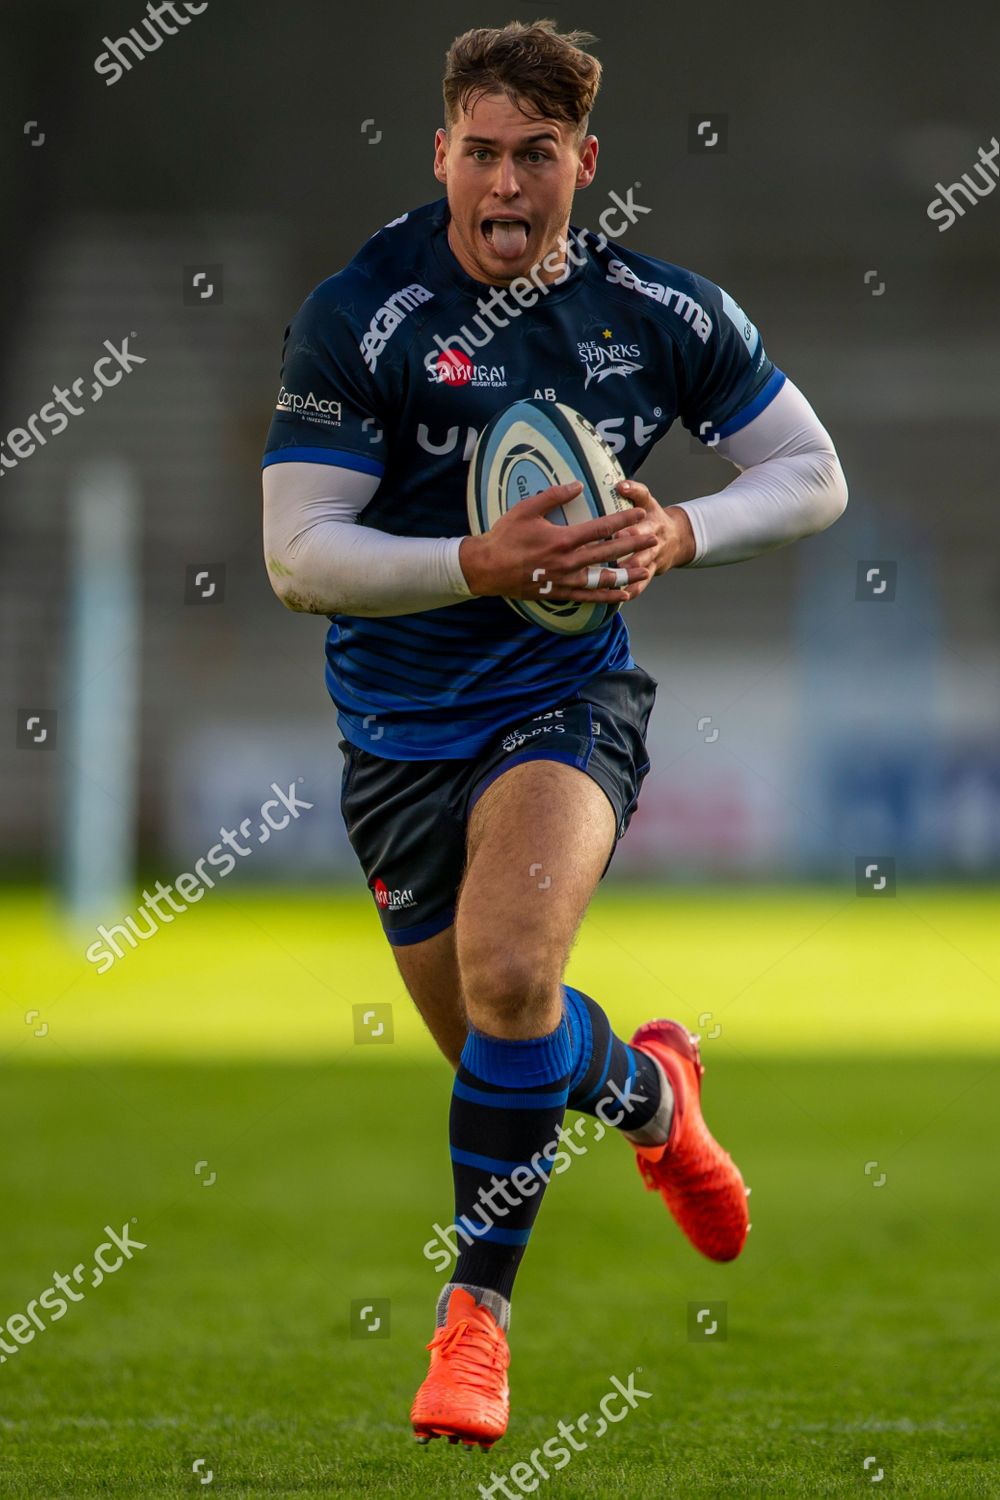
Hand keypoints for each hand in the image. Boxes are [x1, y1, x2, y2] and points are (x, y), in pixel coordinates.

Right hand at [459, 481, 658, 603]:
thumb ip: (553, 496)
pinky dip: (607, 597)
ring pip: (603, 578)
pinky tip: (622, 595)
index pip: (601, 528)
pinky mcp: (559, 593)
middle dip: (633, 545)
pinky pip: (588, 597)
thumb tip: (577, 485)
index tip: (639, 515)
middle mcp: (568, 562)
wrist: (487, 569)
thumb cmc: (504, 537)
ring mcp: (565, 580)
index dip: (623, 521)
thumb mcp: (526, 509)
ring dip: (626, 574)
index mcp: (563, 539)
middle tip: (652, 538)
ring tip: (645, 569)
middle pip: (608, 552)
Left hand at [612, 481, 695, 593]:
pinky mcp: (650, 573)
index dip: (631, 529)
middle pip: (643, 550)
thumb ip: (635, 491)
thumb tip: (620, 485)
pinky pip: (641, 586)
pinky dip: (632, 592)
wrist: (677, 538)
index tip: (617, 533)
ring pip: (642, 570)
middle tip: (618, 562)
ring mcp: (652, 559)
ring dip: (630, 577)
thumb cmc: (653, 517)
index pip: (641, 526)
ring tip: (616, 582)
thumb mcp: (647, 501)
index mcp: (650, 523)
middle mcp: (653, 542)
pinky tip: (619, 598)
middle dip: (631, 556)